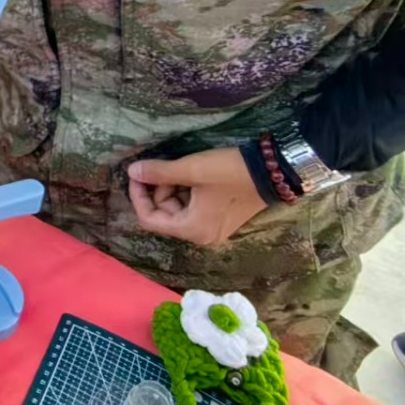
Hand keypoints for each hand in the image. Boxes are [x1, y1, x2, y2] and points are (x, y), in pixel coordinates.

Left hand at [128, 147, 266, 246]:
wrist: (273, 170)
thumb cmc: (229, 172)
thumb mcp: (191, 169)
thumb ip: (158, 172)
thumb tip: (132, 171)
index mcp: (192, 230)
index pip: (149, 219)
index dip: (138, 196)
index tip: (136, 174)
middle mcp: (201, 236)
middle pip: (163, 214)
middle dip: (159, 190)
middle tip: (167, 168)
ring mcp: (212, 229)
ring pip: (177, 209)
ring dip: (173, 189)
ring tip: (183, 170)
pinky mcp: (220, 219)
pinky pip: (192, 208)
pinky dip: (186, 192)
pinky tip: (193, 176)